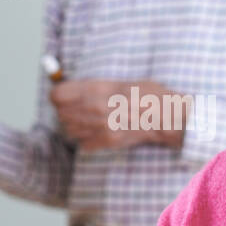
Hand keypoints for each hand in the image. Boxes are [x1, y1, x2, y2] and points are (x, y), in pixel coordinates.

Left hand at [49, 79, 185, 151]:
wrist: (167, 117)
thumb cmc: (148, 95)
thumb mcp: (120, 82)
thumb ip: (94, 86)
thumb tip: (72, 88)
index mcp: (98, 89)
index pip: (58, 95)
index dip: (58, 95)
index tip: (63, 95)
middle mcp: (96, 108)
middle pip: (61, 113)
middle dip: (65, 110)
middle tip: (76, 107)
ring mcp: (101, 127)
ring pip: (69, 130)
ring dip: (73, 126)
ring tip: (86, 120)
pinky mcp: (107, 142)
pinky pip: (82, 143)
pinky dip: (84, 139)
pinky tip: (94, 132)